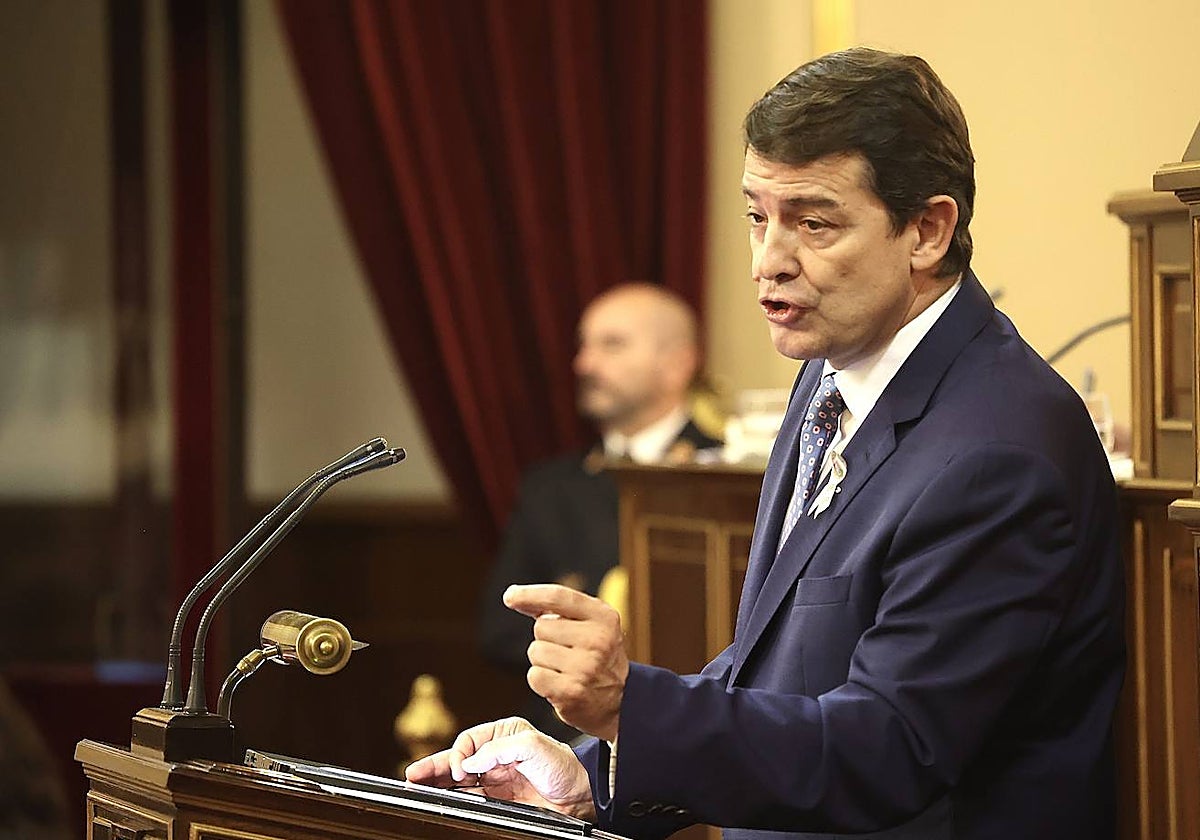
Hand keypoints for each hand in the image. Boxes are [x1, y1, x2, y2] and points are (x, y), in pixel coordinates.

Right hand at [404, 717, 594, 819]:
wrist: (581, 795)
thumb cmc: (563, 765)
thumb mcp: (533, 747)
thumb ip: (499, 750)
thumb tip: (469, 762)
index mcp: (504, 733)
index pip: (469, 740)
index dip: (460, 754)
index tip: (461, 770)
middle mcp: (497, 753)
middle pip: (458, 759)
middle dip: (434, 766)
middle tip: (413, 776)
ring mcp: (496, 776)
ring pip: (458, 779)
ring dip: (438, 783)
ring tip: (416, 786)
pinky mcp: (498, 798)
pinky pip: (469, 797)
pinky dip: (453, 798)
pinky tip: (439, 799)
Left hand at [505, 583, 628, 740]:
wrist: (619, 699)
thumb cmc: (596, 655)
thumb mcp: (590, 623)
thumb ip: (557, 608)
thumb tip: (514, 597)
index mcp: (604, 617)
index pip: (559, 597)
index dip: (530, 594)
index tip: (510, 596)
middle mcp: (598, 640)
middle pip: (541, 627)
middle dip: (546, 638)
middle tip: (568, 651)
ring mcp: (586, 667)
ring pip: (536, 652)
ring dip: (544, 661)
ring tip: (566, 668)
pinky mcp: (572, 692)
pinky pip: (534, 676)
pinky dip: (541, 681)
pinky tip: (561, 683)